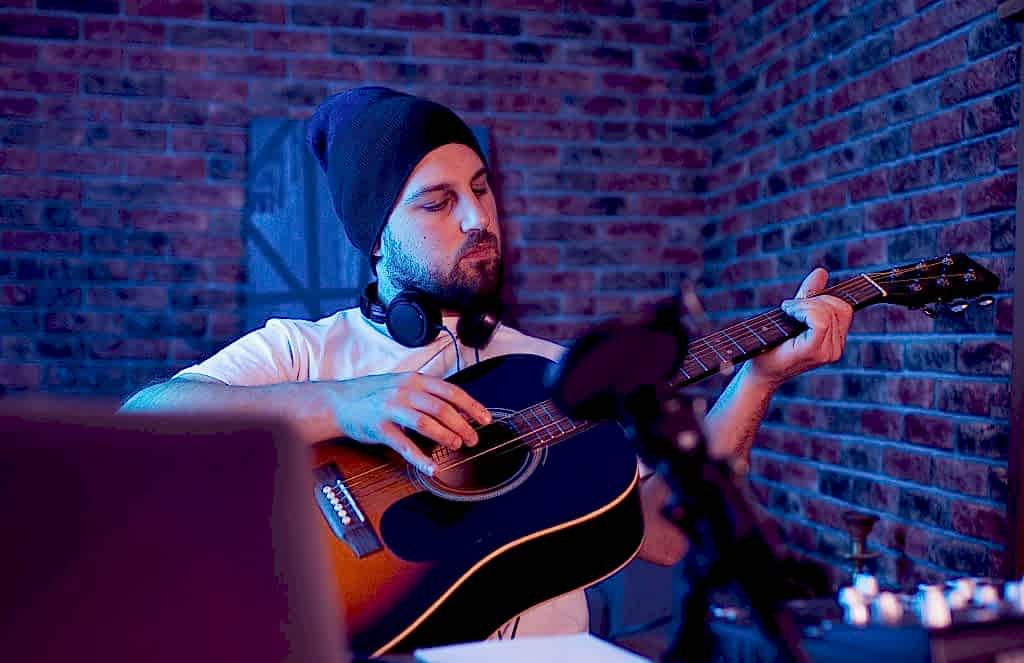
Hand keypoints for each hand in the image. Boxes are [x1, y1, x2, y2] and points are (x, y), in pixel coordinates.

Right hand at [319, 372, 491, 474]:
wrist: (339, 401)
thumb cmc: (374, 395)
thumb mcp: (403, 385)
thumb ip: (427, 394)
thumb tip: (457, 409)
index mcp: (415, 380)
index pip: (451, 392)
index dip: (471, 406)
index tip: (485, 419)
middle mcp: (405, 391)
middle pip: (442, 408)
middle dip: (462, 425)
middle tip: (473, 438)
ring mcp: (391, 408)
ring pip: (426, 423)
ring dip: (446, 436)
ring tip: (457, 445)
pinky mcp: (379, 427)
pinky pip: (404, 445)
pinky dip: (420, 458)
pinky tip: (431, 467)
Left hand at [747, 268, 852, 388]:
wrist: (757, 368)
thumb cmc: (772, 344)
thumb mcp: (794, 313)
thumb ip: (810, 295)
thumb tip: (822, 272)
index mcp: (835, 341)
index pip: (844, 308)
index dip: (823, 298)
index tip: (798, 304)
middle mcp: (836, 348)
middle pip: (838, 306)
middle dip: (812, 300)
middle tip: (790, 309)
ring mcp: (828, 352)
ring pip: (827, 311)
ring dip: (803, 305)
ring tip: (787, 313)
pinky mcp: (815, 351)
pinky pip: (819, 320)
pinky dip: (802, 310)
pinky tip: (788, 314)